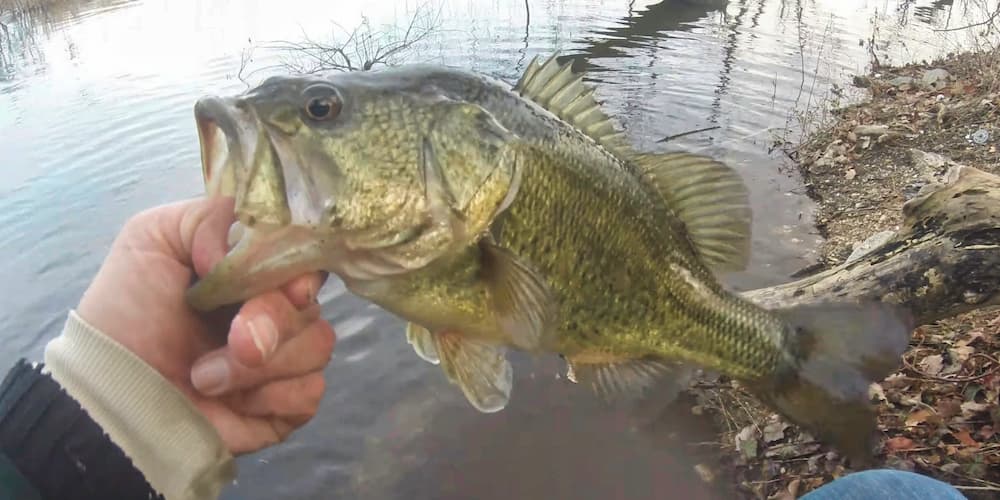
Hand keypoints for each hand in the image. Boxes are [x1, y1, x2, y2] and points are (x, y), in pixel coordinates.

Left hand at [76, 196, 334, 454]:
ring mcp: (282, 360)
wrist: (112, 392)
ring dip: (260, 365)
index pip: (307, 258)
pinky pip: (310, 391)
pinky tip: (231, 401)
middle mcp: (274, 311)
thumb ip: (209, 217)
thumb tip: (249, 248)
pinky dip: (271, 396)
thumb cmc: (127, 313)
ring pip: (318, 346)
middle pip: (313, 304)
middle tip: (234, 338)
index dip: (305, 271)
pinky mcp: (285, 406)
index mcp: (253, 272)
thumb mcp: (152, 237)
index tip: (291, 287)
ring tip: (204, 376)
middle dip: (273, 319)